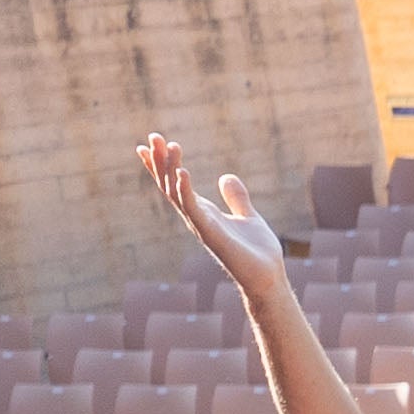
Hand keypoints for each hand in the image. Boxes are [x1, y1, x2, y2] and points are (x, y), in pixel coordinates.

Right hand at [140, 137, 285, 287]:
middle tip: (152, 136)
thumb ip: (236, 197)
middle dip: (159, 161)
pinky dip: (185, 190)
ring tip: (167, 146)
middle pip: (170, 184)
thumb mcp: (247, 215)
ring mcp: (200, 225)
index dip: (160, 165)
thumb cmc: (256, 251)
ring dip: (170, 169)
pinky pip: (192, 208)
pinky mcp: (210, 233)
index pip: (174, 184)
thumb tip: (226, 176)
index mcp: (202, 211)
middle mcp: (196, 217)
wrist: (268, 276)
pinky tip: (182, 171)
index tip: (146, 144)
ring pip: (176, 193)